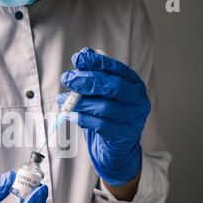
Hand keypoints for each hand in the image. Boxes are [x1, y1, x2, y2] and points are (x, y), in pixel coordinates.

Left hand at [58, 47, 150, 185]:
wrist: (117, 148)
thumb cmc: (108, 116)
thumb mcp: (102, 94)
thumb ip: (95, 75)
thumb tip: (85, 54)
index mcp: (134, 85)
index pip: (116, 69)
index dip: (97, 62)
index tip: (78, 58)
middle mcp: (138, 100)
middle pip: (112, 86)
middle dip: (86, 80)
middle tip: (67, 78)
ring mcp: (134, 119)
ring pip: (104, 107)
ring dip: (79, 102)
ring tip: (63, 100)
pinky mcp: (124, 136)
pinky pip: (100, 125)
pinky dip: (83, 119)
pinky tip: (72, 115)